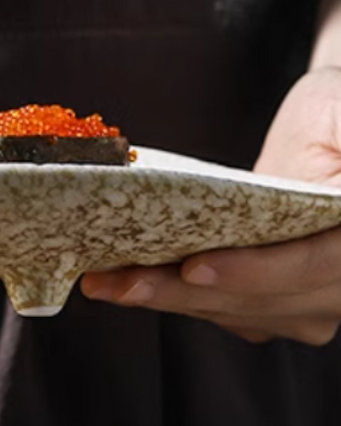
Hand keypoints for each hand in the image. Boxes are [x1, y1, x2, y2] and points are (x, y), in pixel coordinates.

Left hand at [80, 68, 340, 345]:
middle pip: (264, 300)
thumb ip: (332, 143)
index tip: (194, 268)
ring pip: (240, 313)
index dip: (255, 271)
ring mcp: (317, 300)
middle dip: (184, 294)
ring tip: (107, 284)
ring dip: (168, 302)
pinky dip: (177, 300)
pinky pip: (229, 313)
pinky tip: (128, 287)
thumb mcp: (334, 113)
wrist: (333, 131)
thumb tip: (319, 184)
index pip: (315, 264)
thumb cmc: (334, 113)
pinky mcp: (282, 304)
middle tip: (121, 282)